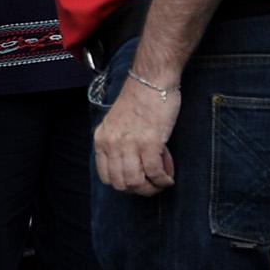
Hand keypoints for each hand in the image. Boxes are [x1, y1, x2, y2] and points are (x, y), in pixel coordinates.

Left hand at [94, 73, 179, 195]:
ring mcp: (130, 144)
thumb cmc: (138, 99)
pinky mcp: (149, 142)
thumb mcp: (115, 124)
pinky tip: (168, 176)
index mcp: (101, 139)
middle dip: (139, 189)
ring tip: (162, 179)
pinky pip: (155, 173)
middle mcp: (112, 143)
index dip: (124, 184)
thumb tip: (131, 169)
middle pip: (121, 184)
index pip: (106, 177)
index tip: (138, 180)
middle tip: (153, 183)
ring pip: (137, 182)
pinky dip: (164, 180)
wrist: (151, 80)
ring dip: (152, 188)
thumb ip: (117, 144)